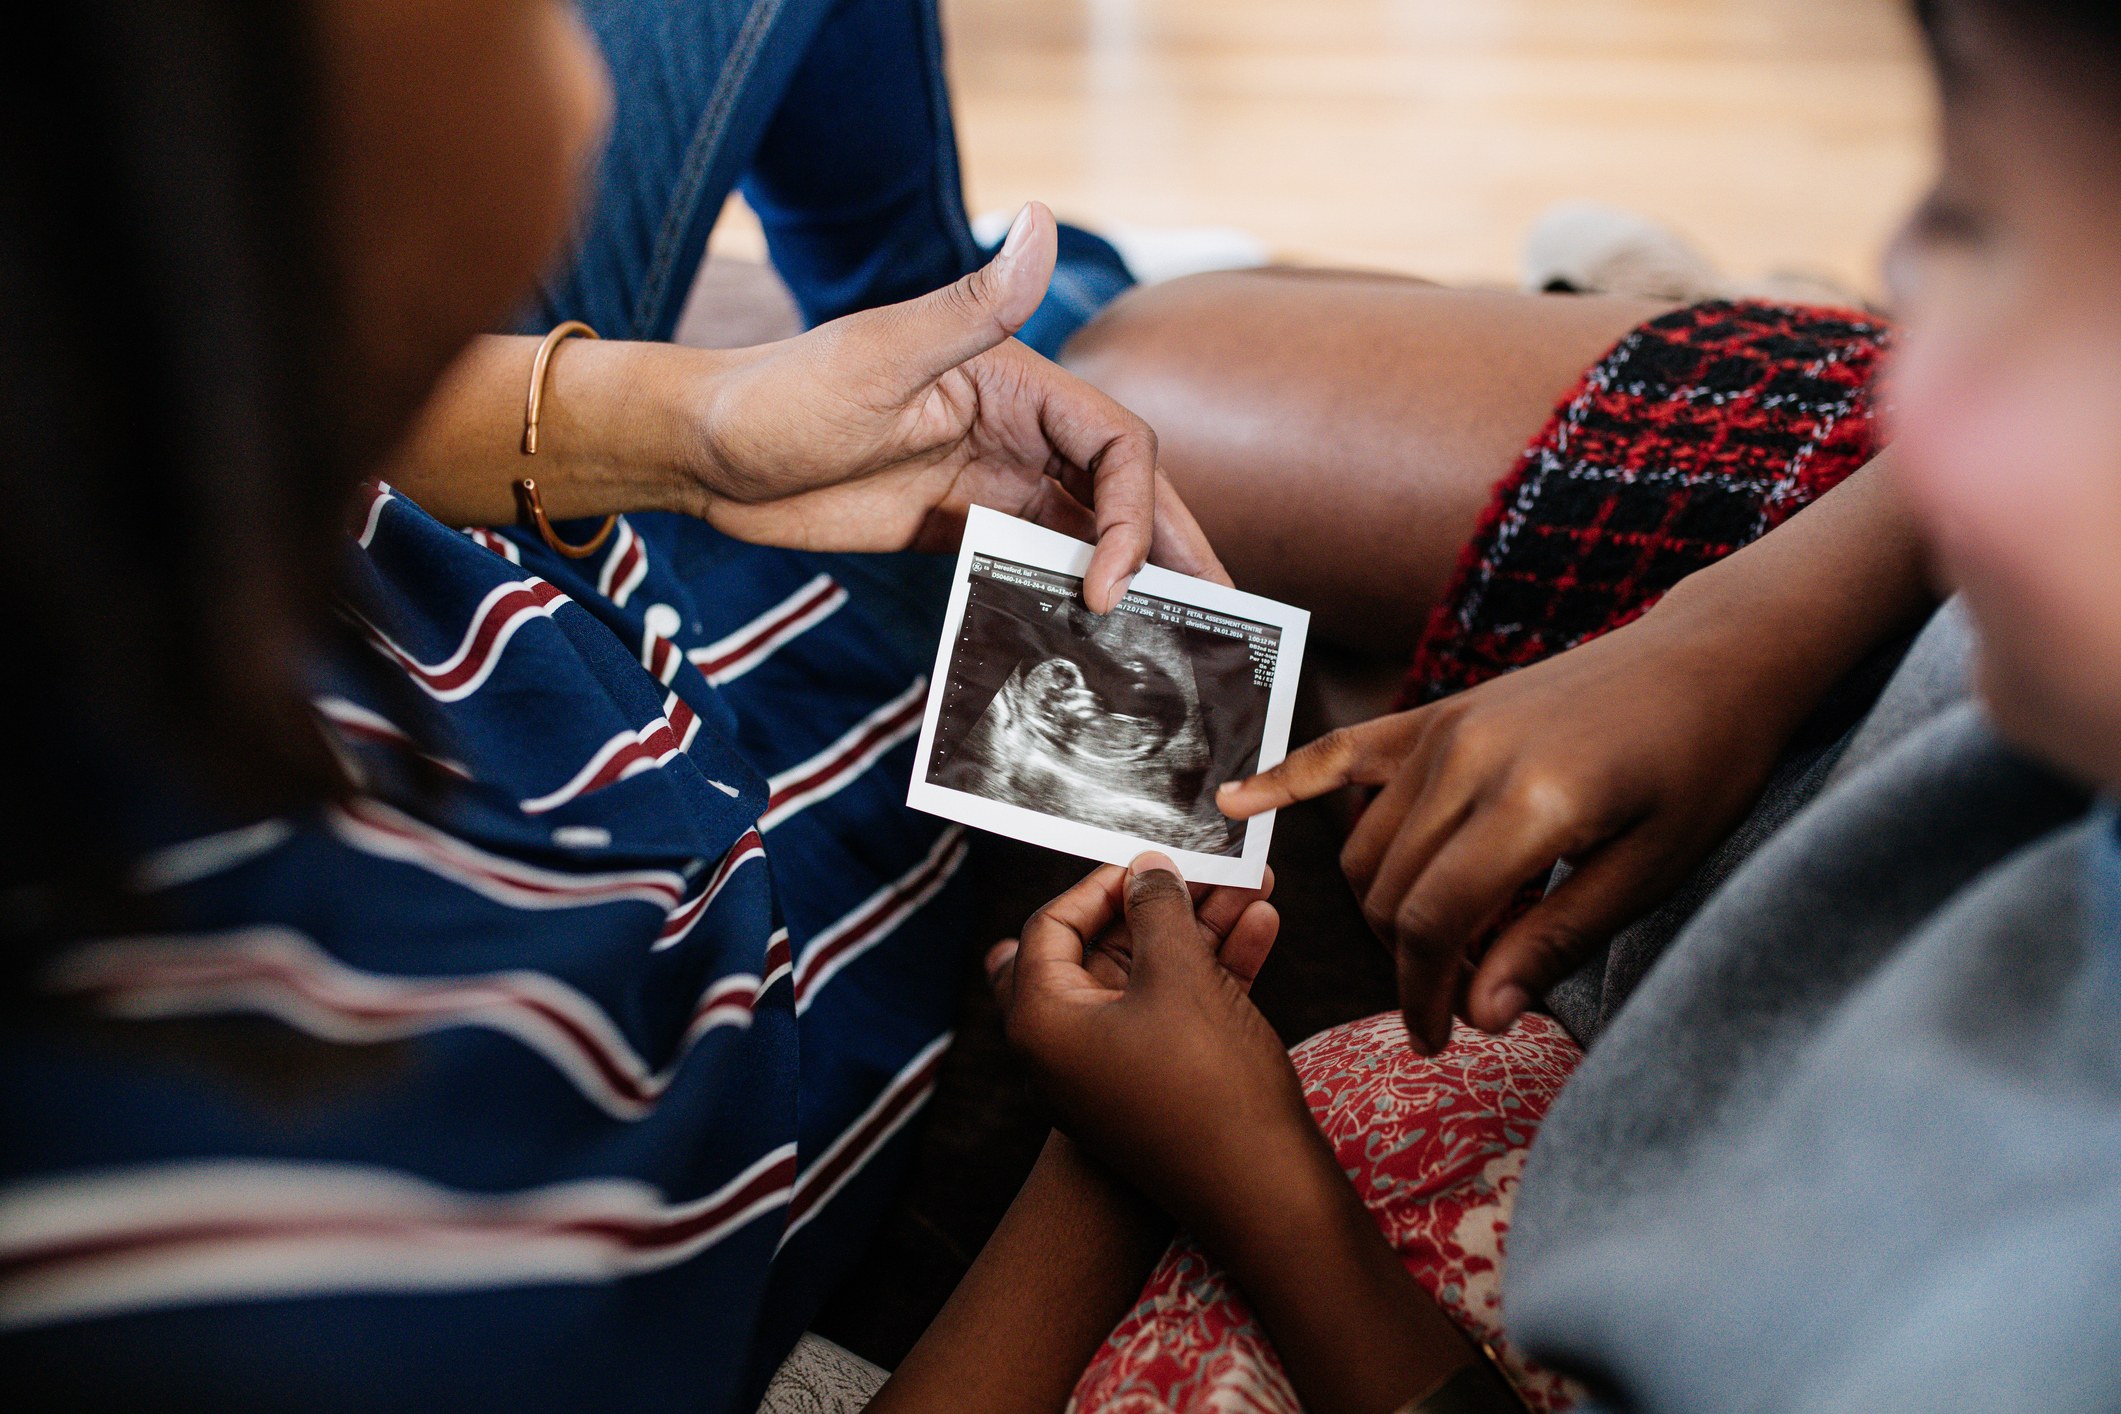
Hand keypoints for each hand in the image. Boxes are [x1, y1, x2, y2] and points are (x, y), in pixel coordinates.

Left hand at [688, 203, 1224, 610]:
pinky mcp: (956, 528)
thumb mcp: (879, 356)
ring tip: (1180, 639)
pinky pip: (1033, 563)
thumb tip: (1041, 221)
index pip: (1117, 445)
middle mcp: (1017, 429)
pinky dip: (1068, 597)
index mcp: (1017, 380)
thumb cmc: (781, 395)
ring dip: (1133, 579)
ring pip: (1088, 532)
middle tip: (1226, 615)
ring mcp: (990, 481)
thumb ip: (971, 307)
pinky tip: (1093, 640)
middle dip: (1174, 548)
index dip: (1133, 513)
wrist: (703, 454)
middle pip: (1123, 492)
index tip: (1111, 581)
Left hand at [989, 854, 1321, 1235]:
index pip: (1051, 927)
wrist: (1261, 1198)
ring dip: (1201, 928)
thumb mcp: (1180, 976)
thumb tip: (1146, 869)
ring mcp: (1109, 1072)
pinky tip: (1260, 926)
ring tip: (1256, 884)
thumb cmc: (1206, 1085)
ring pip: (1149, 977)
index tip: (1154, 860)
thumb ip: (1157, 908)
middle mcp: (1062, 1050)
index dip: (1104, 883)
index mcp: (1041, 1021)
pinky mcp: (1155, 1088)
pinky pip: (1174, 1013)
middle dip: (1163, 904)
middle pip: (1104, 949)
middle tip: (1205, 870)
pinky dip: (1212, 971)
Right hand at [1218, 603, 1802, 1053]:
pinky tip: (1233, 804)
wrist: (1710, 658)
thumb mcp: (1653, 870)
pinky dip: (1284, 780)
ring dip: (1383, 909)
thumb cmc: (1704, 767)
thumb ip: (1554, 941)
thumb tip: (1476, 1016)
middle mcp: (1468, 760)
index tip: (1439, 1040)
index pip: (1435, 921)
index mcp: (1528, 803)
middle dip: (1409, 963)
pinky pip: (1343, 752)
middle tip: (1453, 1006)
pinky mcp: (1438, 712)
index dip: (1425, 993)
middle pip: (1390, 891)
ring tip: (1439, 946)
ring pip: (1366, 847)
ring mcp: (1444, 729)